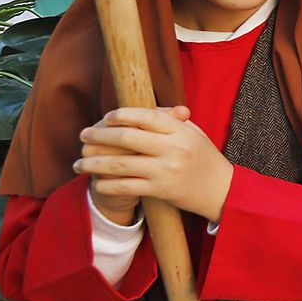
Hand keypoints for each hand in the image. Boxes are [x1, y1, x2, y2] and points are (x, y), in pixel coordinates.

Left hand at [75, 106, 233, 222]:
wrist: (222, 191)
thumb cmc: (205, 159)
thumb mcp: (193, 134)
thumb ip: (169, 120)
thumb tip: (139, 109)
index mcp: (181, 131)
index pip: (145, 116)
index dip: (121, 115)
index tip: (105, 118)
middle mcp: (173, 149)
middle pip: (127, 138)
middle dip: (99, 136)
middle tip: (83, 136)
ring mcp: (165, 171)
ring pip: (120, 164)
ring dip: (94, 163)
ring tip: (79, 163)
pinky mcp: (160, 190)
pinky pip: (126, 187)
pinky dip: (107, 184)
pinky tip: (96, 182)